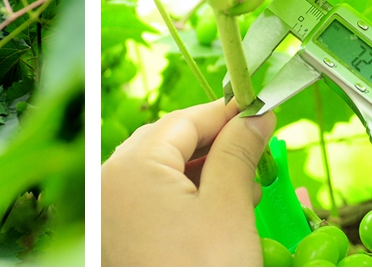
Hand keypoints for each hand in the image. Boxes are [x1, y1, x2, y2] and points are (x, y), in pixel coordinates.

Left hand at [101, 98, 275, 265]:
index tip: (262, 112)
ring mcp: (109, 214)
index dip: (227, 114)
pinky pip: (151, 202)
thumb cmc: (202, 270)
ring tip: (247, 189)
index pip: (184, 119)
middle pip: (169, 143)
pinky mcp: (117, 240)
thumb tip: (257, 115)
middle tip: (259, 151)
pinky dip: (185, 199)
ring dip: (205, 173)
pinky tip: (218, 213)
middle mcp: (109, 183)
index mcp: (130, 165)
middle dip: (216, 144)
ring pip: (161, 173)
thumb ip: (239, 151)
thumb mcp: (229, 207)